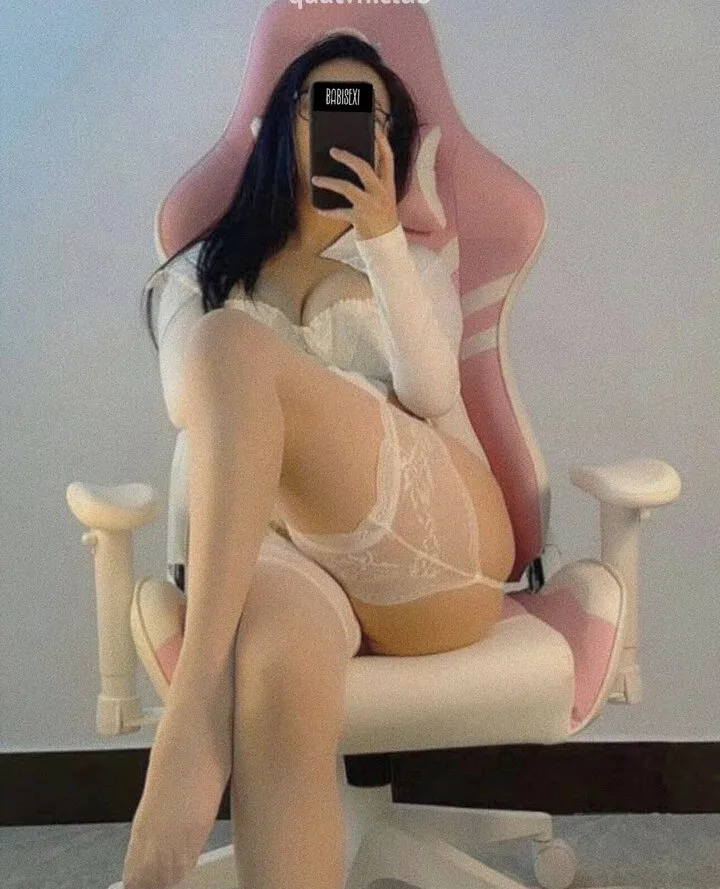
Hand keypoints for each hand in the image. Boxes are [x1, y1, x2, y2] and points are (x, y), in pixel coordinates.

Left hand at [311, 124, 399, 240]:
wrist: (387, 245)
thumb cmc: (381, 217)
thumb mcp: (383, 197)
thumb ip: (373, 181)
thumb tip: (351, 162)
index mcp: (388, 185)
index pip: (388, 158)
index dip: (382, 141)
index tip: (375, 127)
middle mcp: (380, 193)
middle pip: (364, 168)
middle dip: (347, 157)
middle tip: (332, 150)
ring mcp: (369, 205)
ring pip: (346, 187)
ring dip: (329, 182)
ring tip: (315, 179)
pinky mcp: (359, 218)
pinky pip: (339, 212)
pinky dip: (327, 211)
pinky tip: (318, 208)